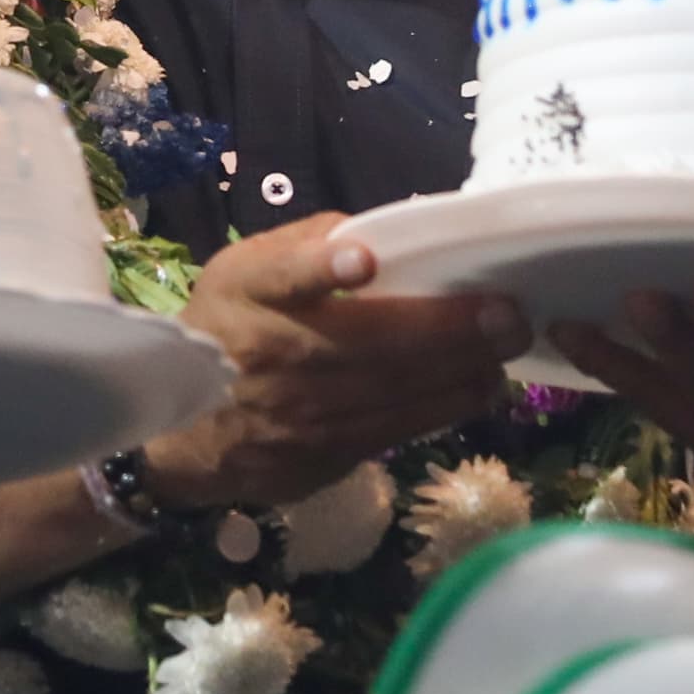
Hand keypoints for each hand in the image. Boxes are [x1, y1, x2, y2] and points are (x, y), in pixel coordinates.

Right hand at [134, 213, 528, 510]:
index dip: (319, 269)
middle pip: (369, 344)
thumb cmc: (226, 331)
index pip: (281, 278)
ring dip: (460, 373)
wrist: (184, 439)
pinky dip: (443, 408)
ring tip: (507, 350)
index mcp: (252, 296)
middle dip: (448, 330)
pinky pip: (395, 430)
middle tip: (510, 314)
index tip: (363, 260)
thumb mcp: (240, 273)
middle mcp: (276, 356)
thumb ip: (301, 246)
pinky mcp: (324, 457)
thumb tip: (371, 235)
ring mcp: (301, 416)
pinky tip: (480, 388)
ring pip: (394, 394)